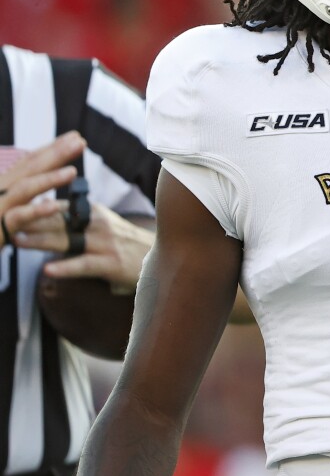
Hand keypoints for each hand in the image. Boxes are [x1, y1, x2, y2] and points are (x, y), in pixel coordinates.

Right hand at [1, 132, 84, 243]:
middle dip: (55, 154)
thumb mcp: (5, 201)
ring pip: (24, 189)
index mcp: (4, 184)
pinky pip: (18, 217)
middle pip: (30, 168)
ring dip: (48, 179)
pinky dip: (36, 211)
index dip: (52, 148)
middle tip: (80, 142)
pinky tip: (55, 206)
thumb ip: (23, 188)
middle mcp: (0, 190)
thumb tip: (48, 174)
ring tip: (72, 171)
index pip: (30, 162)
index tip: (75, 136)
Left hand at [17, 203, 153, 289]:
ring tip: (18, 241)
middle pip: (57, 222)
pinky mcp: (111, 264)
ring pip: (67, 241)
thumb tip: (47, 212)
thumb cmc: (128, 245)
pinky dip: (65, 268)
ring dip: (40, 241)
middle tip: (6, 219)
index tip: (11, 206)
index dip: (34, 207)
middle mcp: (98, 225)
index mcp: (94, 214)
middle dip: (30, 222)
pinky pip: (84, 265)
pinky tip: (48, 270)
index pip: (59, 207)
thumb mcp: (104, 226)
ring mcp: (105, 244)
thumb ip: (78, 221)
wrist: (168, 256)